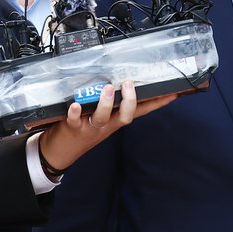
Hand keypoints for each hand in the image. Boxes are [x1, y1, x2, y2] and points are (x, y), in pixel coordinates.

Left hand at [38, 79, 174, 172]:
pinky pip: (74, 121)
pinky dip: (75, 113)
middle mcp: (106, 124)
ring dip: (106, 102)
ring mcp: (91, 127)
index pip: (141, 110)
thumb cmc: (81, 130)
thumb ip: (110, 102)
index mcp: (115, 120)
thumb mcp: (101, 118)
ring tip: (107, 88)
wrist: (60, 152)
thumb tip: (118, 79)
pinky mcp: (72, 128)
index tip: (172, 94)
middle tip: (129, 84)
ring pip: (103, 116)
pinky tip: (75, 105)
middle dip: (130, 100)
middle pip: (126, 115)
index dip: (157, 104)